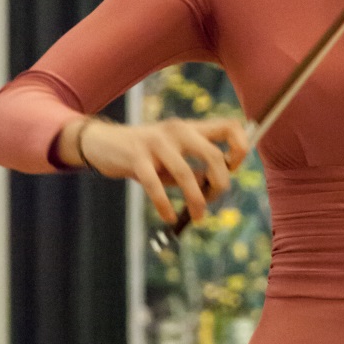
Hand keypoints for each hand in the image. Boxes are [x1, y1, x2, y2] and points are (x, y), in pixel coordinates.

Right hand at [59, 116, 249, 224]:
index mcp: (191, 128)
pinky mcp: (136, 157)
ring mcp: (156, 142)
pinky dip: (165, 205)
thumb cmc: (146, 155)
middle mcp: (178, 130)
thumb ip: (194, 169)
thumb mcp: (173, 157)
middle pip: (213, 155)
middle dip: (220, 182)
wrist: (103, 144)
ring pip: (186, 173)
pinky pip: (156, 185)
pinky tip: (169, 216)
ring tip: (197, 217)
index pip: (230, 127)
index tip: (234, 168)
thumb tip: (214, 189)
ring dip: (196, 200)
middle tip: (215, 198)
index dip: (240, 147)